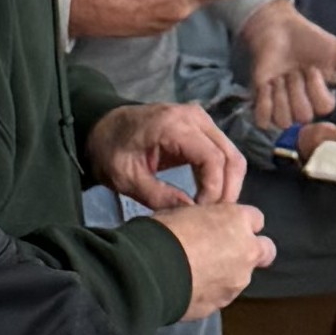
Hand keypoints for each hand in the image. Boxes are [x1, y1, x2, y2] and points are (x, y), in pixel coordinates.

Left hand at [84, 97, 244, 208]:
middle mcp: (194, 117)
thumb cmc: (110, 150)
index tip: (201, 213)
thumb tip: (193, 214)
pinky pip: (223, 153)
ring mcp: (201, 120)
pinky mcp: (202, 128)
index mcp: (172, 125)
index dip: (214, 190)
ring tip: (212, 210)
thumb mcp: (126, 178)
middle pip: (230, 157)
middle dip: (227, 191)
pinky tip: (209, 196)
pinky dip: (222, 177)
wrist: (103, 126)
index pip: (212, 159)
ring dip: (228, 185)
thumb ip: (159, 196)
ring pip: (232, 156)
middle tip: (215, 217)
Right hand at [155, 195, 271, 317]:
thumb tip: (199, 224)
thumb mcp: (181, 211)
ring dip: (227, 274)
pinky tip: (189, 288)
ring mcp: (237, 281)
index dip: (241, 223)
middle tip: (227, 252)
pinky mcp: (222, 303)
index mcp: (236, 220)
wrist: (149, 272)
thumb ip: (202, 219)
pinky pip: (222, 295)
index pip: (256, 218)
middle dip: (252, 251)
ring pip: (243, 276)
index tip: (226, 227)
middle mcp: (246, 250)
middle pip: (265, 250)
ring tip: (196, 273)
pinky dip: (211, 292)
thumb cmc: (161, 235)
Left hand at [246, 6, 335, 135]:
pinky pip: (263, 120)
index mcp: (322, 99)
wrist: (280, 28)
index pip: (324, 108)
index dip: (316, 87)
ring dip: (281, 93)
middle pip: (303, 115)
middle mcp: (303, 107)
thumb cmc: (311, 40)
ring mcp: (282, 107)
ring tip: (280, 76)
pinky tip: (268, 84)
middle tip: (294, 70)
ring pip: (283, 120)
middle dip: (297, 87)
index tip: (312, 68)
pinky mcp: (262, 104)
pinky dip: (265, 100)